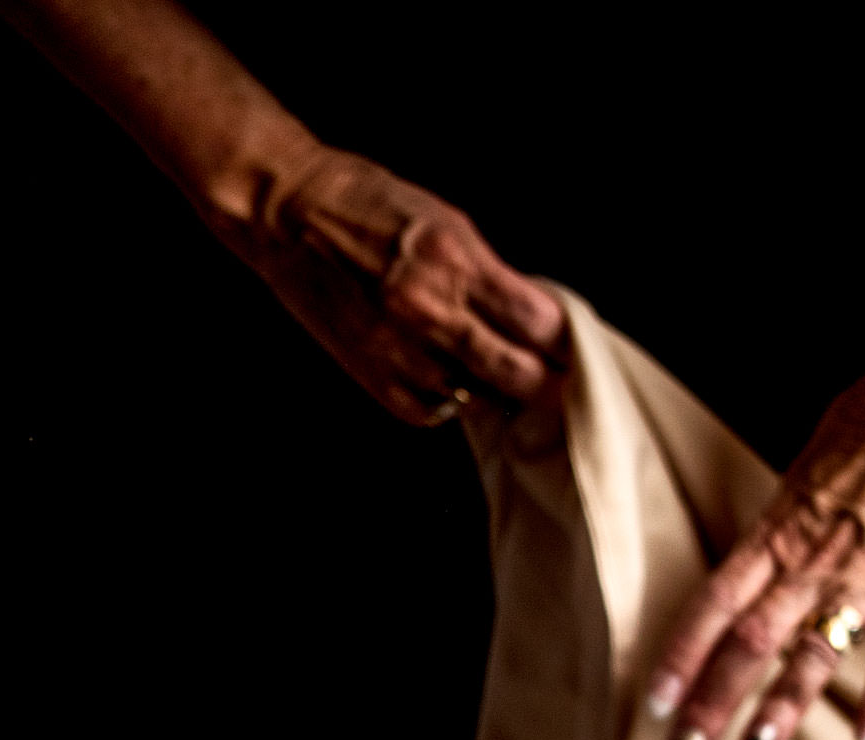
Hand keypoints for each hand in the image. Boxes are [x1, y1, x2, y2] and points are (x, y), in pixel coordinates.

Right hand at [243, 147, 567, 424]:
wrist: (289, 217)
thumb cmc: (367, 205)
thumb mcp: (448, 223)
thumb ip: (489, 274)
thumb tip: (530, 318)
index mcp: (457, 262)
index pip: (538, 324)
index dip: (565, 341)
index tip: (575, 347)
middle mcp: (429, 310)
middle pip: (515, 372)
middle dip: (545, 380)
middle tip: (557, 380)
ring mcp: (397, 348)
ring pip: (474, 396)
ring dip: (493, 391)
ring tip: (499, 378)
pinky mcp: (368, 371)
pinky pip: (426, 410)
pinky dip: (445, 401)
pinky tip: (448, 380)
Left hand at [644, 374, 864, 739]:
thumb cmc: (860, 428)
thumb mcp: (794, 480)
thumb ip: (771, 538)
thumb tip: (742, 581)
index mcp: (773, 535)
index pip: (709, 606)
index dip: (677, 659)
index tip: (652, 705)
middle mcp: (810, 565)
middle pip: (747, 645)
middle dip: (712, 705)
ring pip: (813, 656)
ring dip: (782, 710)